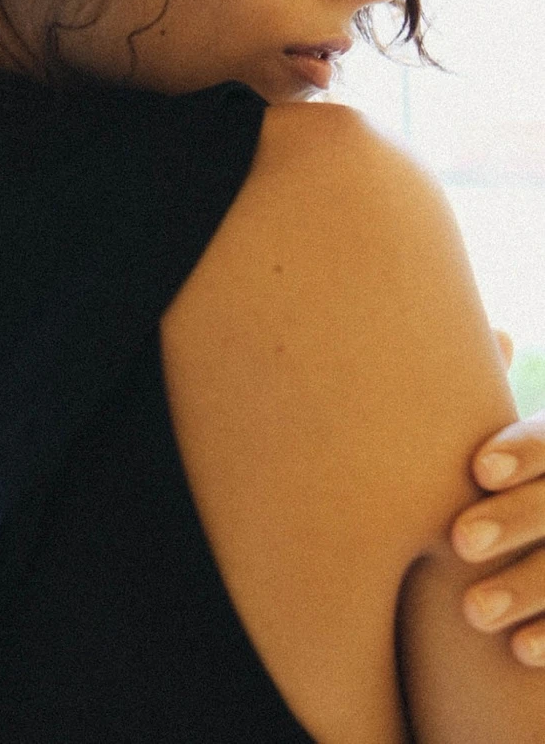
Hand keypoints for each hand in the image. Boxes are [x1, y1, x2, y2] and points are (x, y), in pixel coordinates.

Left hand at [452, 332, 544, 665]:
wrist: (515, 551)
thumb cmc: (494, 489)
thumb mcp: (493, 448)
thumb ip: (478, 398)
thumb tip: (485, 334)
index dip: (525, 450)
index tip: (476, 468)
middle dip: (516, 518)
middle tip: (457, 542)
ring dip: (528, 586)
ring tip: (470, 612)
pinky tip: (520, 653)